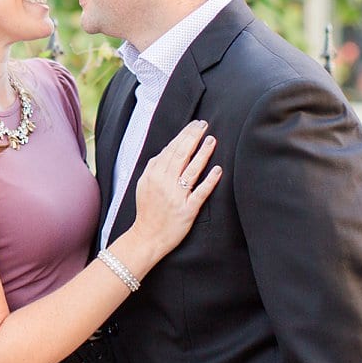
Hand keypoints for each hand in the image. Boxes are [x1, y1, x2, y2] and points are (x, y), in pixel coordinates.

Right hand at [128, 120, 220, 259]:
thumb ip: (153, 167)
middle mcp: (165, 183)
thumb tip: (165, 150)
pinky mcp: (187, 210)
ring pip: (191, 170)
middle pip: (181, 155)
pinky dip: (210, 180)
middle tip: (204, 125)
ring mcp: (177, 196)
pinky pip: (200, 192)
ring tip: (211, 140)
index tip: (194, 125)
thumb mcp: (143, 185)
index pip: (171, 149)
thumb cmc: (147, 211)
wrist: (147, 237)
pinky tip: (218, 169)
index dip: (184, 135)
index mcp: (154, 175)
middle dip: (193, 137)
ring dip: (203, 153)